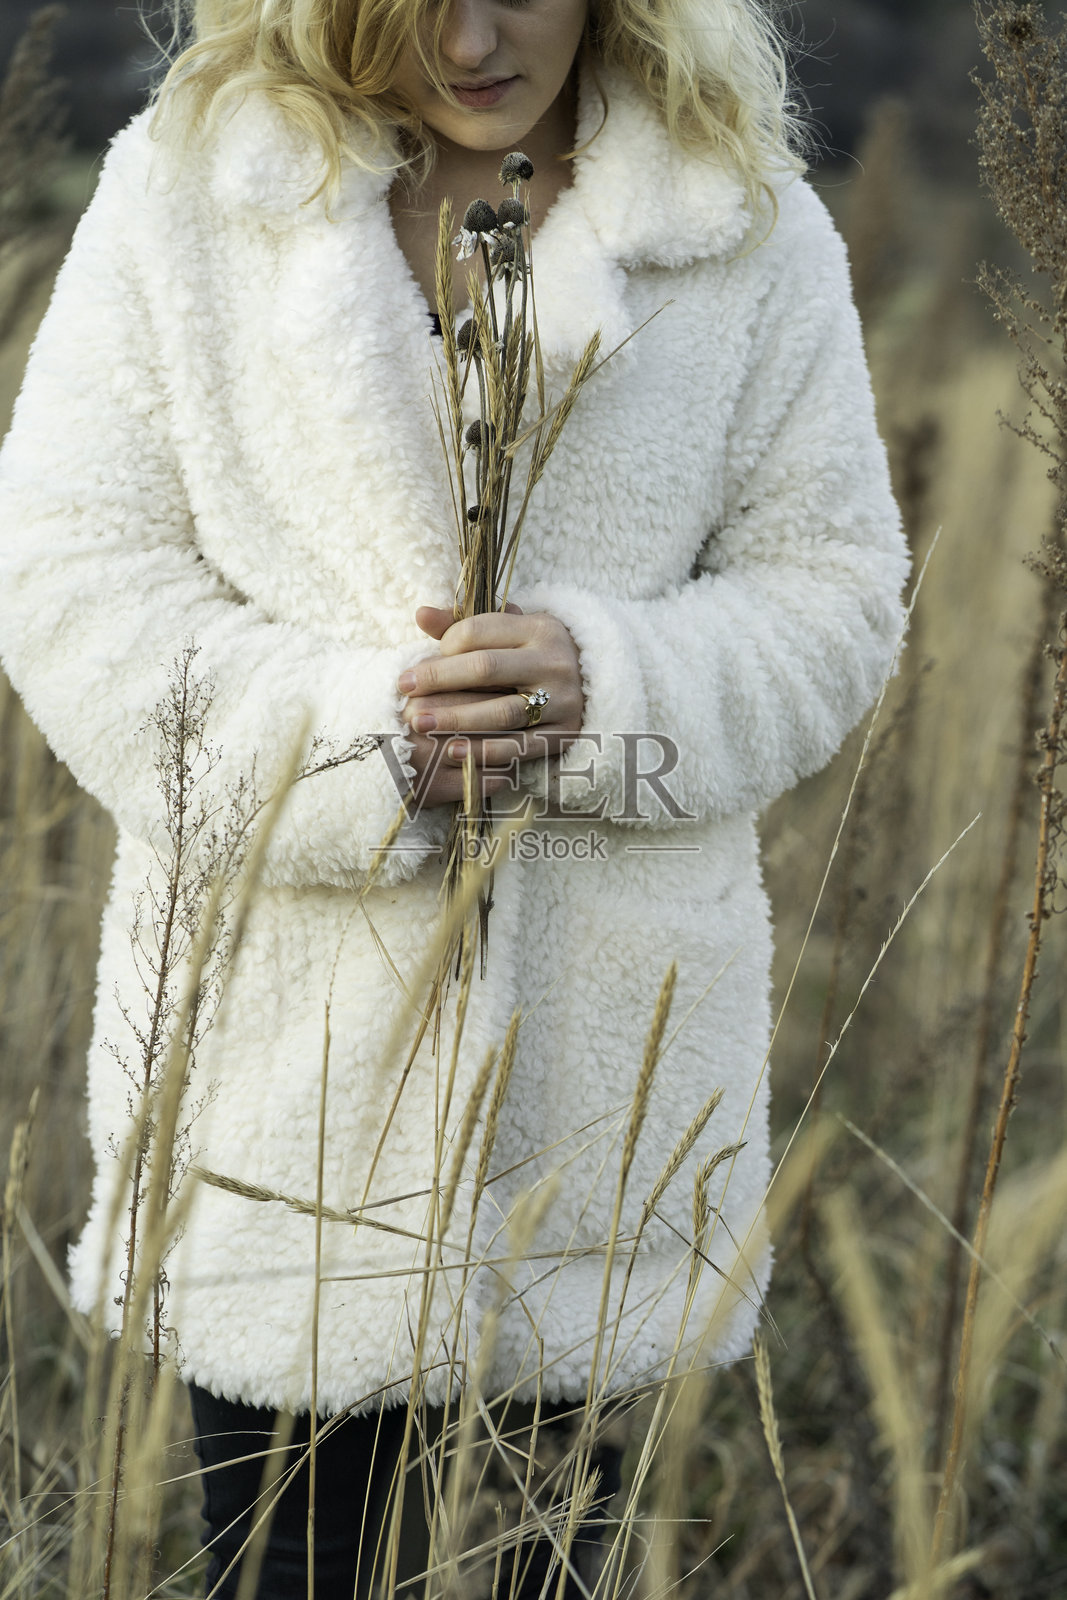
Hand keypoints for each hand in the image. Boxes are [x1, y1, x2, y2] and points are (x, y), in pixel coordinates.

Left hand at [398, 605, 583, 808]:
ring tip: (419, 723)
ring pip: (501, 711)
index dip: (444, 647)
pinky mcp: (563, 734)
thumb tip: (420, 614)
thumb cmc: (535, 656)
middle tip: (403, 690)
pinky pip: (519, 746)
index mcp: (539, 627)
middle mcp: (554, 661)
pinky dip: (485, 751)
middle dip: (438, 679)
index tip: (421, 664)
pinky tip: (452, 752)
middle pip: (485, 668)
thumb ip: (464, 624)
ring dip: (455, 718)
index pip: (480, 631)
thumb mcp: (511, 632)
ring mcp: (563, 700)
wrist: (596, 687)